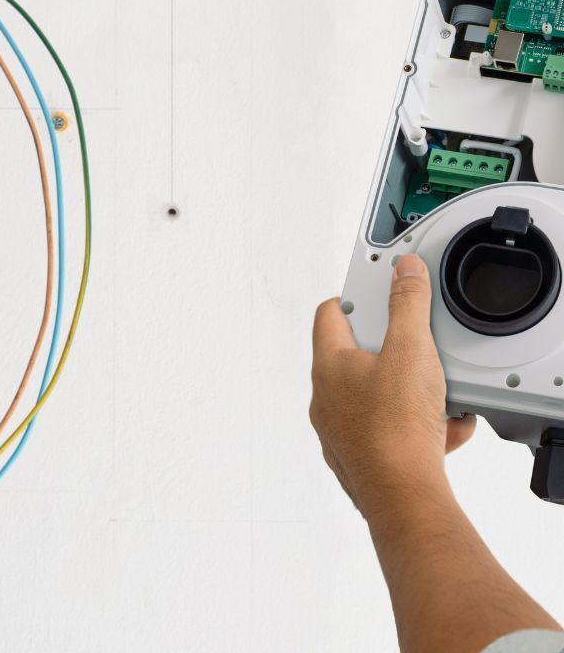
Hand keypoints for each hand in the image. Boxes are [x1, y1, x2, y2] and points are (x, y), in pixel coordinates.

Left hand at [310, 254, 476, 517]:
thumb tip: (403, 272)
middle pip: (355, 357)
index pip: (330, 314)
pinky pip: (388, 432)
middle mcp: (326, 397)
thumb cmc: (396, 427)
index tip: (376, 296)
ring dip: (409, 394)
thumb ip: (408, 305)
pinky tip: (444, 432)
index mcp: (329, 364)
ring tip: (438, 398)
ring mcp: (339, 430)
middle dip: (392, 352)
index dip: (354, 299)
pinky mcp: (358, 459)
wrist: (403, 498)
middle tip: (417, 351)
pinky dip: (415, 428)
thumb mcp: (411, 351)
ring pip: (375, 398)